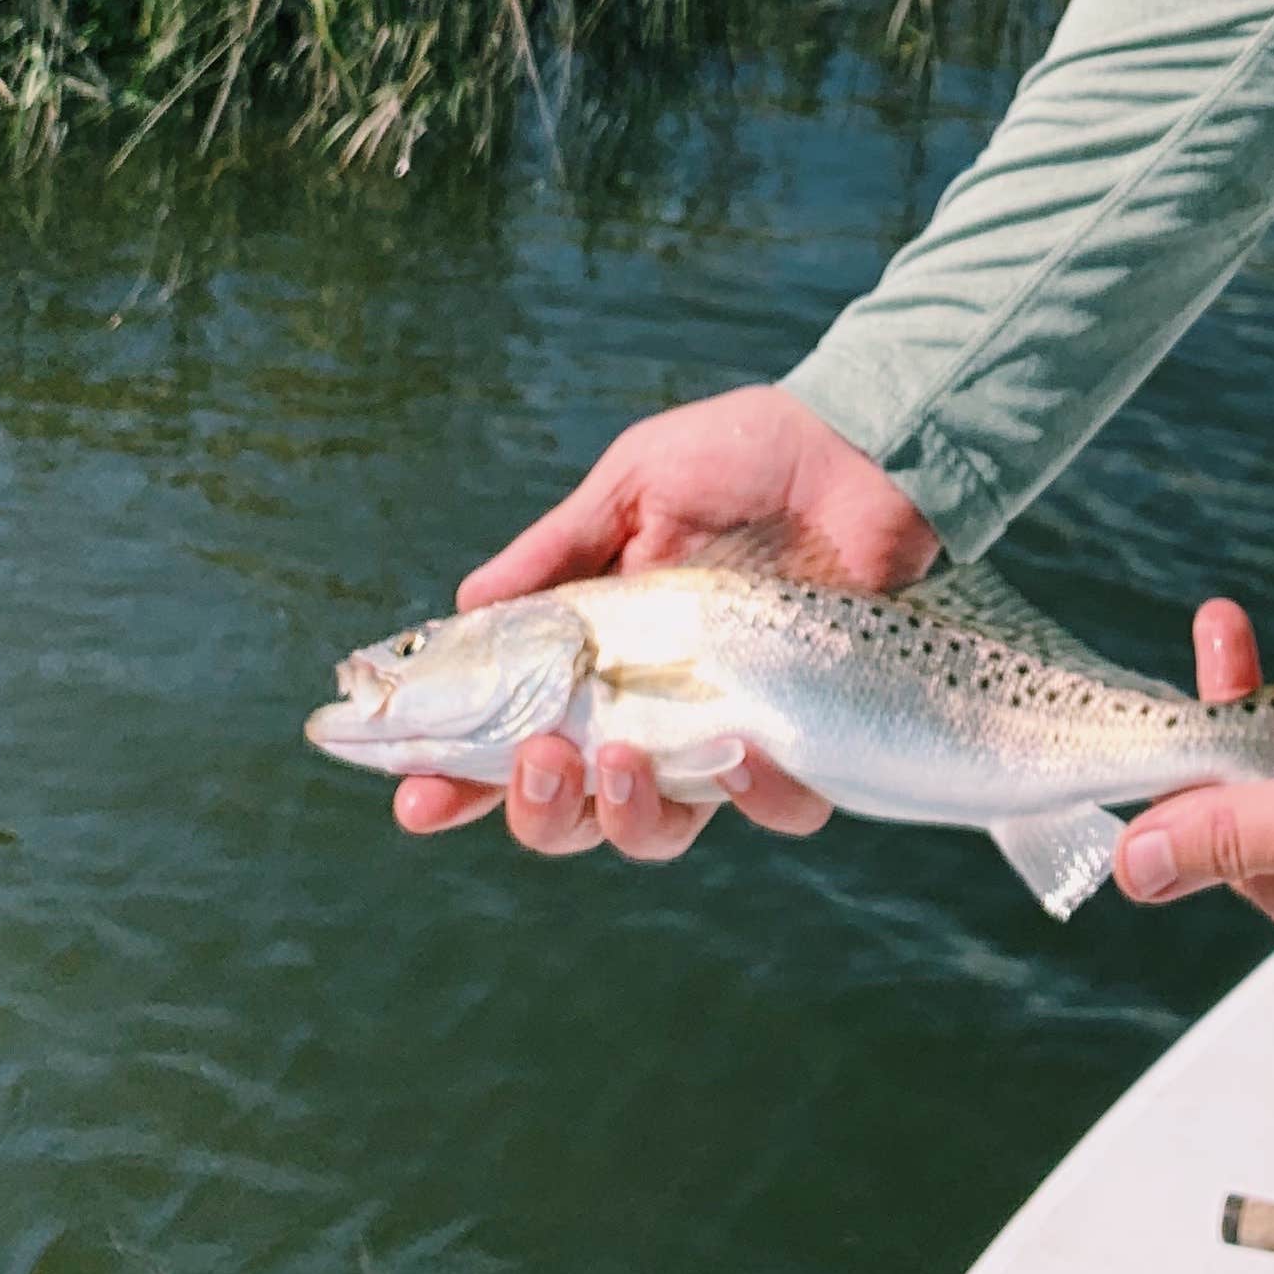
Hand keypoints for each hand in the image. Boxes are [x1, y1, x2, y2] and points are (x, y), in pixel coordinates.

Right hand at [395, 384, 937, 865]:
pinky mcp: (807, 736)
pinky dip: (757, 797)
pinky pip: (779, 809)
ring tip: (621, 759)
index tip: (413, 801)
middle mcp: (653, 707)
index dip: (457, 781)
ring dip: (625, 815)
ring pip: (660, 830)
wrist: (859, 443)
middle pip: (573, 809)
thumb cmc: (745, 456)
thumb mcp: (636, 484)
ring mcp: (727, 728)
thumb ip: (557, 551)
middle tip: (538, 759)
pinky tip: (743, 752)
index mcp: (599, 653)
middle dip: (536, 810)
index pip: (512, 736)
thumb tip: (462, 606)